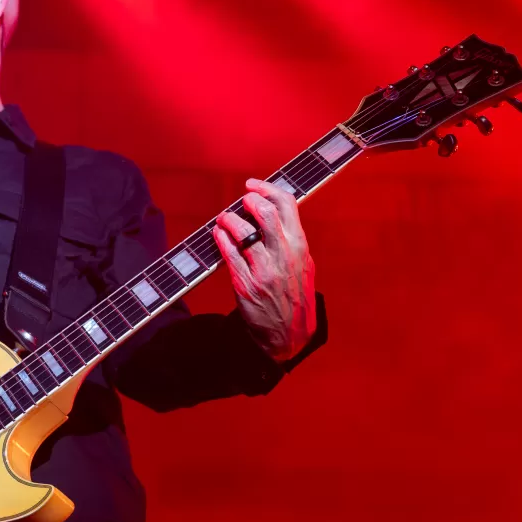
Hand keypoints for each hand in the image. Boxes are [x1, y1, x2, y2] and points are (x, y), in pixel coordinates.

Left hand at [211, 178, 317, 362]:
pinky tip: (218, 234)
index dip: (267, 188)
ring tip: (224, 219)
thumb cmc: (294, 297)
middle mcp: (284, 256)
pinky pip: (229, 254)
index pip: (287, 205)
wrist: (288, 336)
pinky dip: (221, 239)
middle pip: (265, 213)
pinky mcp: (246, 285)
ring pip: (243, 231)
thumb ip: (290, 239)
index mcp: (300, 248)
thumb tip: (273, 210)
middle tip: (240, 200)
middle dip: (248, 200)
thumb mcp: (303, 266)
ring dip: (229, 219)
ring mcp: (264, 271)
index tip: (252, 185)